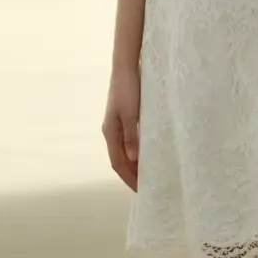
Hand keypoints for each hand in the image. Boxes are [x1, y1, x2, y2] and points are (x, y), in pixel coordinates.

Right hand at [102, 66, 140, 190]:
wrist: (126, 67)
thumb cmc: (128, 88)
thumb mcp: (131, 113)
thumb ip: (133, 136)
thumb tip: (134, 160)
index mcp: (110, 132)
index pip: (117, 162)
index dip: (128, 177)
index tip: (140, 190)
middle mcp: (112, 130)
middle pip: (120, 159)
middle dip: (131, 174)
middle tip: (146, 187)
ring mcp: (118, 124)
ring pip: (125, 151)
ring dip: (134, 164)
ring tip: (147, 174)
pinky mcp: (126, 117)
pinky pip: (130, 141)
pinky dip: (137, 151)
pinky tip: (147, 153)